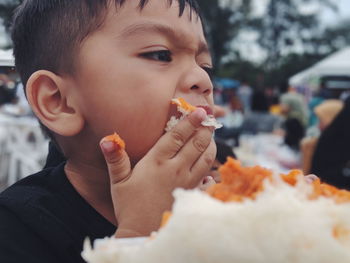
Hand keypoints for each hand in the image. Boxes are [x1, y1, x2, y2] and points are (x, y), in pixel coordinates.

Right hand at [100, 108, 215, 236]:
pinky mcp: (191, 193)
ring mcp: (186, 181)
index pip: (177, 136)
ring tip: (211, 136)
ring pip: (206, 159)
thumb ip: (115, 159)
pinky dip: (211, 169)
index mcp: (157, 162)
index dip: (189, 122)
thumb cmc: (128, 205)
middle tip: (210, 119)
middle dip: (205, 129)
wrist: (142, 232)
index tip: (199, 111)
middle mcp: (175, 169)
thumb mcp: (118, 181)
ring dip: (210, 145)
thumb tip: (107, 139)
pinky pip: (207, 178)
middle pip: (196, 144)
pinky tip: (210, 165)